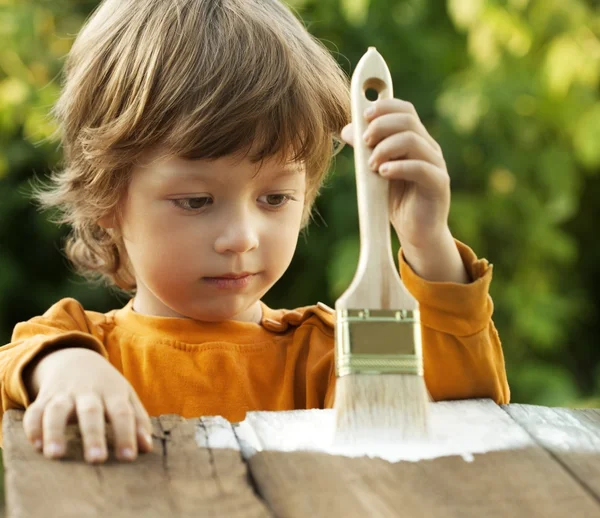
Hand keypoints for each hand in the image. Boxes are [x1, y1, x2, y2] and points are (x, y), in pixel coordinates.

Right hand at [22, 347, 152, 463]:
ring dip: (55, 431)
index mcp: (113, 391)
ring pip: (57, 410)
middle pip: (91, 411)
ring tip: (55, 455)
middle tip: (97, 459)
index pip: (122, 412)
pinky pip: (34, 411)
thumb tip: (147, 448)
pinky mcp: (43, 398)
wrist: (76, 359)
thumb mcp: (125, 396)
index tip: (128, 458)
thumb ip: (138, 420)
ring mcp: (64, 394)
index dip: (126, 434)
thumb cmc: (106, 387)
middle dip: (93, 435)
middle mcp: (88, 391)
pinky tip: (36, 446)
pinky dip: (33, 427)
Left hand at [340, 98, 449, 250]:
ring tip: (370, 165)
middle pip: (408, 120)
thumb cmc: (397, 199)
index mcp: (416, 140)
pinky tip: (383, 173)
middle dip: (381, 126)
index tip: (363, 116)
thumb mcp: (376, 171)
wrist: (417, 231)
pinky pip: (421, 168)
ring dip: (385, 148)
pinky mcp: (439, 184)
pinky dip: (398, 167)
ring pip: (413, 140)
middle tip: (364, 142)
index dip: (384, 107)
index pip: (404, 110)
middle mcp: (429, 148)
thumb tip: (345, 129)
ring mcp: (436, 164)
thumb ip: (365, 150)